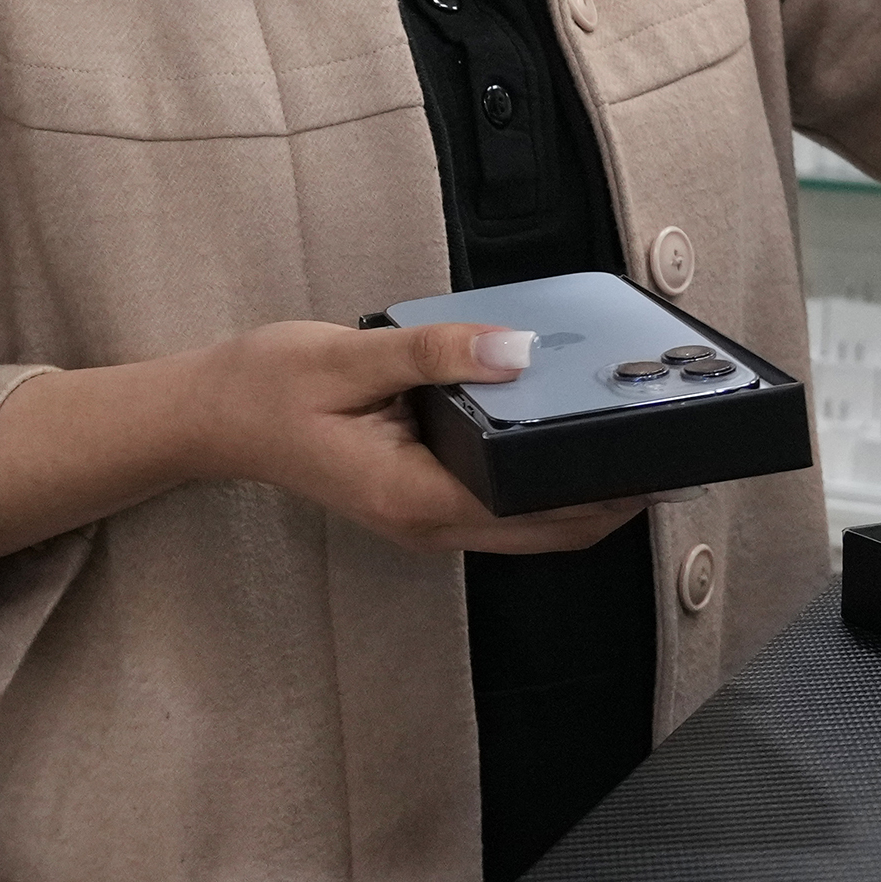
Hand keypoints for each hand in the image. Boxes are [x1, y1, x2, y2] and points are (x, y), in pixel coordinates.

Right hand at [196, 320, 654, 557]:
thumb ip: (436, 354)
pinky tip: (560, 437)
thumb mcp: (349, 357)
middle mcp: (426, 524)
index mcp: (414, 496)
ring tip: (627, 439)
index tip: (654, 453)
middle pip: (549, 533)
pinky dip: (543, 486)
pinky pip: (502, 508)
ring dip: (582, 496)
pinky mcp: (422, 503)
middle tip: (669, 447)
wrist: (212, 416)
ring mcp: (424, 521)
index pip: (535, 509)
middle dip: (614, 499)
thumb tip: (516, 348)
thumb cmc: (266, 389)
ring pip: (530, 527)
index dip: (603, 488)